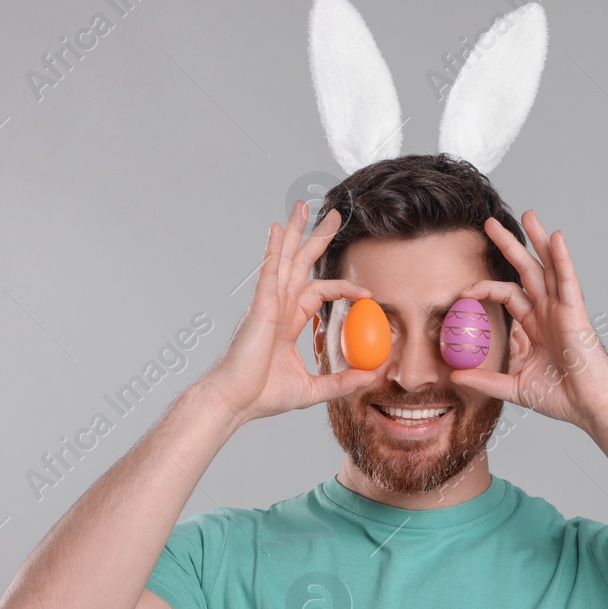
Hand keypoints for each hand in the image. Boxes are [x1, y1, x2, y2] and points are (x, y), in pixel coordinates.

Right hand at [199, 200, 378, 425]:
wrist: (236, 402)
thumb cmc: (262, 395)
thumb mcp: (313, 389)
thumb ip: (342, 380)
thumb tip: (371, 375)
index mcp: (287, 322)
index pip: (318, 292)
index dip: (342, 288)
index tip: (367, 293)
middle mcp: (277, 307)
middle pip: (300, 264)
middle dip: (315, 239)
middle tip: (334, 215)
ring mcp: (266, 304)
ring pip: (284, 260)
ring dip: (294, 233)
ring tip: (303, 206)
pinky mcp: (259, 308)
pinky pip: (268, 272)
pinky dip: (273, 250)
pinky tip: (277, 229)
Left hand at [449, 209, 607, 433]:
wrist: (589, 408)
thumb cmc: (561, 398)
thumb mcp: (514, 387)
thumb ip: (485, 379)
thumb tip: (455, 375)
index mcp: (535, 326)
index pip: (508, 295)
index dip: (485, 288)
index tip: (462, 292)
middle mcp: (548, 313)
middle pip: (526, 270)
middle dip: (508, 245)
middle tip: (488, 223)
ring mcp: (563, 310)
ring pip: (548, 267)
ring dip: (538, 240)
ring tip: (528, 215)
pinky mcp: (576, 314)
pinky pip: (568, 281)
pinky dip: (563, 259)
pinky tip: (556, 237)